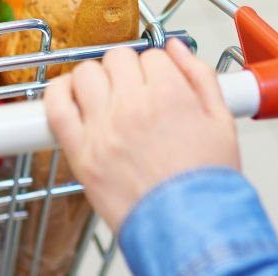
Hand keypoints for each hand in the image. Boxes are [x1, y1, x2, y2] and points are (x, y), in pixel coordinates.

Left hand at [44, 39, 239, 231]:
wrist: (189, 228)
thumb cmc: (206, 183)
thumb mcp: (221, 122)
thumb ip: (200, 77)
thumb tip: (177, 49)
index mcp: (169, 95)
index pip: (153, 55)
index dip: (156, 68)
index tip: (156, 82)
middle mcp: (132, 106)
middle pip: (117, 58)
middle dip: (127, 69)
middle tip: (133, 90)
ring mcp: (102, 128)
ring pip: (85, 73)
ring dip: (95, 78)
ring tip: (105, 96)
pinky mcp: (80, 152)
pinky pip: (56, 106)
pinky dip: (57, 93)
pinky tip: (70, 96)